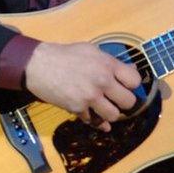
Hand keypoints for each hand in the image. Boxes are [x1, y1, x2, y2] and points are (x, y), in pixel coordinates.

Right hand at [24, 42, 141, 131]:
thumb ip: (111, 62)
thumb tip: (132, 71)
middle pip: (128, 102)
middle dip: (124, 102)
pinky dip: (94, 121)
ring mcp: (90, 97)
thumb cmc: (65, 55)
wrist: (39, 65)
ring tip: (103, 108)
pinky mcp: (77, 109)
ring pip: (114, 115)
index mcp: (107, 64)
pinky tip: (93, 117)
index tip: (125, 86)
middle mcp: (102, 81)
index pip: (134, 81)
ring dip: (110, 113)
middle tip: (116, 100)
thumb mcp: (91, 51)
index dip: (131, 85)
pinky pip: (94, 121)